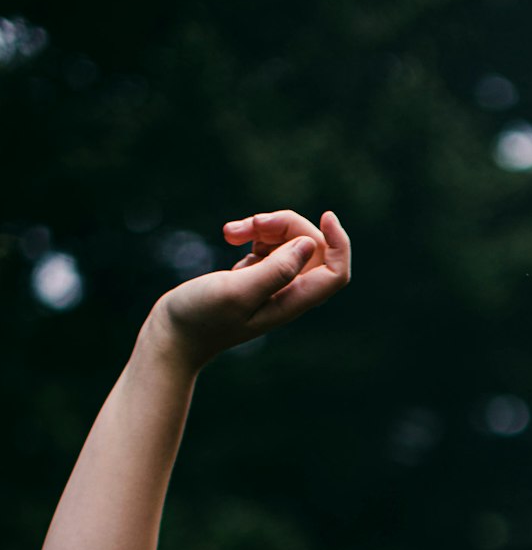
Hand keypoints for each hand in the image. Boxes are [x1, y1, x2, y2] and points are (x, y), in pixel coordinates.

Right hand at [149, 209, 350, 369]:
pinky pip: (269, 244)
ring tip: (231, 231)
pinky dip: (252, 233)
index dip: (339, 243)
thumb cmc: (201, 317)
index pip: (335, 272)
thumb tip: (309, 246)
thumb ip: (276, 270)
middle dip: (286, 224)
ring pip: (288, 240)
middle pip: (311, 247)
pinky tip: (230, 237)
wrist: (173, 334)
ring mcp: (272, 284)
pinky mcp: (254, 274)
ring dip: (263, 225)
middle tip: (253, 223)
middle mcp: (288, 293)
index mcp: (291, 301)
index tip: (325, 216)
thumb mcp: (238, 291)